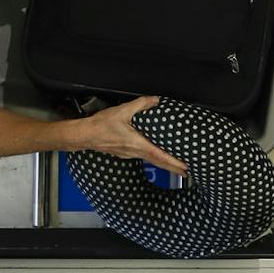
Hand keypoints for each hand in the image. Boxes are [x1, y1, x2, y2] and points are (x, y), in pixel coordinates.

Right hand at [72, 96, 186, 174]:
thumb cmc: (103, 125)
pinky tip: (157, 156)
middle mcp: (136, 152)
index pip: (159, 155)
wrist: (86, 135)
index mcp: (137, 143)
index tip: (185, 167)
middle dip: (173, 167)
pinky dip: (155, 159)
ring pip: (151, 161)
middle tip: (187, 171)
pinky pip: (144, 157)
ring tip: (177, 165)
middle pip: (158, 162)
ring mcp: (130, 154)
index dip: (173, 162)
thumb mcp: (123, 111)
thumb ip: (141, 104)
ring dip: (165, 164)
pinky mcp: (126, 153)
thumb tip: (156, 100)